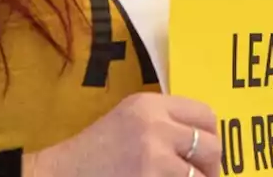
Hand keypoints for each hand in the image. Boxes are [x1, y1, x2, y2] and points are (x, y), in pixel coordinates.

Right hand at [23, 93, 220, 176]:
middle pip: (211, 146)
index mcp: (150, 104)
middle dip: (212, 167)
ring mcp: (153, 155)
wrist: (60, 174)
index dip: (211, 137)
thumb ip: (163, 122)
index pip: (205, 115)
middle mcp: (155, 124)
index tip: (206, 153)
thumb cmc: (94, 153)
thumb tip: (204, 140)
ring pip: (201, 175)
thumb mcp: (128, 120)